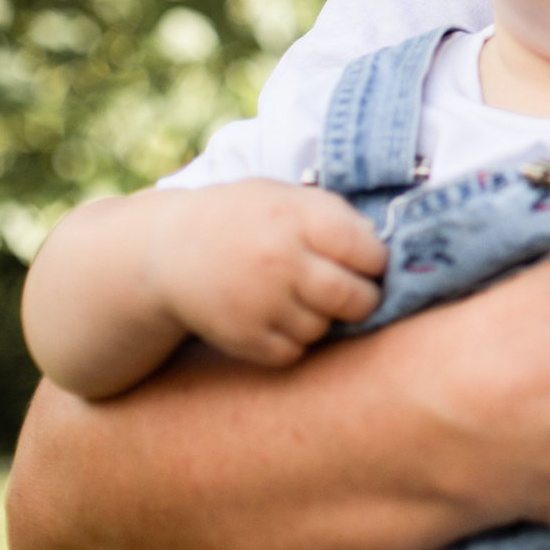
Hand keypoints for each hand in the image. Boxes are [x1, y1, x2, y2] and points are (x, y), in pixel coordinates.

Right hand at [142, 183, 386, 366]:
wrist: (168, 251)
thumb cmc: (242, 219)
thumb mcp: (286, 197)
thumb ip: (335, 215)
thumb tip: (381, 243)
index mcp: (297, 219)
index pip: (368, 252)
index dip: (376, 261)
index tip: (369, 263)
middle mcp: (280, 261)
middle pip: (354, 298)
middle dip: (364, 300)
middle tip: (356, 295)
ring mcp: (259, 303)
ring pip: (323, 328)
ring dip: (324, 319)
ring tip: (303, 299)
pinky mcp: (241, 337)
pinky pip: (292, 352)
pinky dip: (293, 341)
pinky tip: (279, 318)